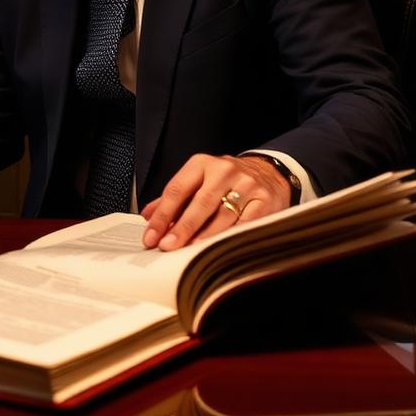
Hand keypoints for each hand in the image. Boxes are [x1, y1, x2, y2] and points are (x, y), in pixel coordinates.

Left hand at [141, 154, 290, 249]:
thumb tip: (148, 216)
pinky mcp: (265, 199)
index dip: (162, 215)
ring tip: (191, 251)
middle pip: (200, 202)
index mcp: (201, 164)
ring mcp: (246, 184)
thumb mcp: (198, 180)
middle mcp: (224, 171)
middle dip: (182, 227)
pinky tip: (221, 248)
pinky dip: (233, 236)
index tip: (151, 236)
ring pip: (224, 215)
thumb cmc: (226, 180)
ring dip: (206, 235)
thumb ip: (174, 198)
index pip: (177, 190)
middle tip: (168, 245)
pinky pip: (247, 222)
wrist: (268, 172)